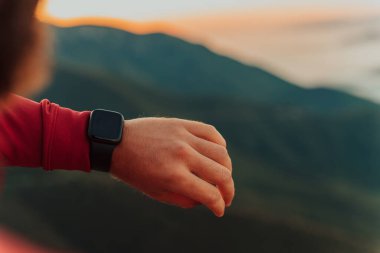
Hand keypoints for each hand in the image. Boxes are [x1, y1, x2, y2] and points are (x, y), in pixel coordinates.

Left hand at [110, 117, 233, 216]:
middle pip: (222, 174)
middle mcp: (182, 155)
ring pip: (221, 153)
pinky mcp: (183, 124)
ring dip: (227, 169)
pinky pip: (212, 133)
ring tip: (221, 175)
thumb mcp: (157, 193)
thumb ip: (186, 199)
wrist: (117, 143)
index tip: (220, 209)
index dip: (219, 206)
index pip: (210, 194)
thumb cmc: (135, 172)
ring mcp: (184, 137)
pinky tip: (217, 154)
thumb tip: (208, 198)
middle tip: (226, 196)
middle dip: (229, 190)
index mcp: (174, 176)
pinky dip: (220, 145)